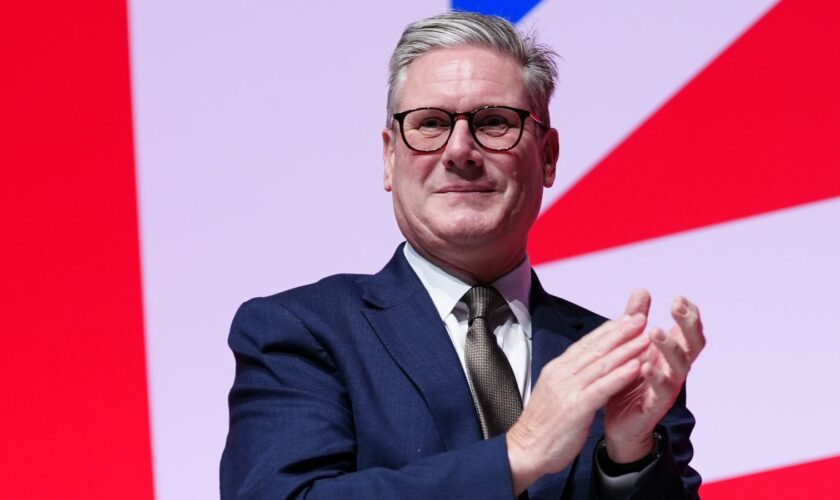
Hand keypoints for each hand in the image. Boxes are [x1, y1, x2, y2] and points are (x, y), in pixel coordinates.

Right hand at [506, 313, 650, 493]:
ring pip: (602, 364)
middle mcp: (562, 374)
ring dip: (626, 349)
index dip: (608, 330)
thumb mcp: (555, 393)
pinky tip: (636, 366)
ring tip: (646, 337)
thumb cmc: (543, 426)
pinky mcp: (576, 407)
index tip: (627, 318)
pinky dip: (620, 375)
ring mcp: (568, 389)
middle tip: (641, 317)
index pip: (586, 343)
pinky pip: (602, 387)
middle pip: (595, 348)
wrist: (526, 450)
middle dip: (620, 332)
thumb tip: (587, 366)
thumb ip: (571, 377)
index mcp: (557, 369)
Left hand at [603, 289, 705, 462]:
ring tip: (656, 332)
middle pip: (692, 344)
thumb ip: (636, 319)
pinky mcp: (655, 405)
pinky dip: (655, 377)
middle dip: (687, 324)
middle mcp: (674, 368)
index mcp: (670, 353)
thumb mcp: (630, 345)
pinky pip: (661, 391)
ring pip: (679, 366)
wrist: (619, 422)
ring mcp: (668, 387)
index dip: (689, 314)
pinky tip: (645, 366)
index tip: (680, 298)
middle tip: (676, 306)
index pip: (688, 330)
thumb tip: (642, 290)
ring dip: (670, 347)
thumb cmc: (629, 380)